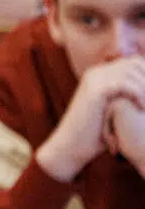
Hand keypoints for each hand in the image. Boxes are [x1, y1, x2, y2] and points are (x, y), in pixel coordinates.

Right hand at [38, 56, 144, 181]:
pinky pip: (125, 84)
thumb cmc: (95, 135)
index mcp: (100, 74)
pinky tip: (142, 108)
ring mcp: (93, 80)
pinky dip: (138, 94)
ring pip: (132, 71)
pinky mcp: (94, 91)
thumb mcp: (115, 112)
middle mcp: (96, 72)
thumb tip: (144, 99)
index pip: (135, 62)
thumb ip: (127, 99)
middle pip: (135, 63)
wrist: (71, 146)